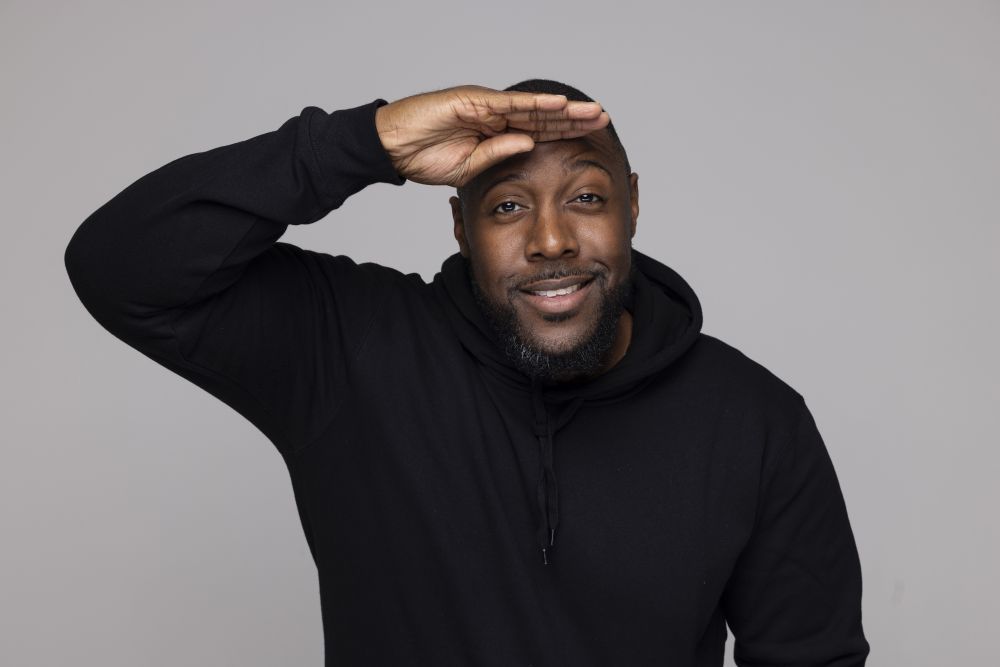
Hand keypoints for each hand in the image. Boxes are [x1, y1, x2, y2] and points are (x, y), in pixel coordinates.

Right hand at [374, 84, 609, 186]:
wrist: (393, 148)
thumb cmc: (424, 157)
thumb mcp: (470, 168)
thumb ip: (499, 155)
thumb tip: (530, 145)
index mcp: (496, 132)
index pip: (538, 131)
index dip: (565, 133)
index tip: (592, 137)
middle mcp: (495, 114)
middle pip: (542, 116)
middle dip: (574, 118)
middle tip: (604, 118)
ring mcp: (486, 105)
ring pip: (533, 107)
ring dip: (564, 109)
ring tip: (591, 111)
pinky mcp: (473, 100)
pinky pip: (510, 103)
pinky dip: (535, 104)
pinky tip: (559, 105)